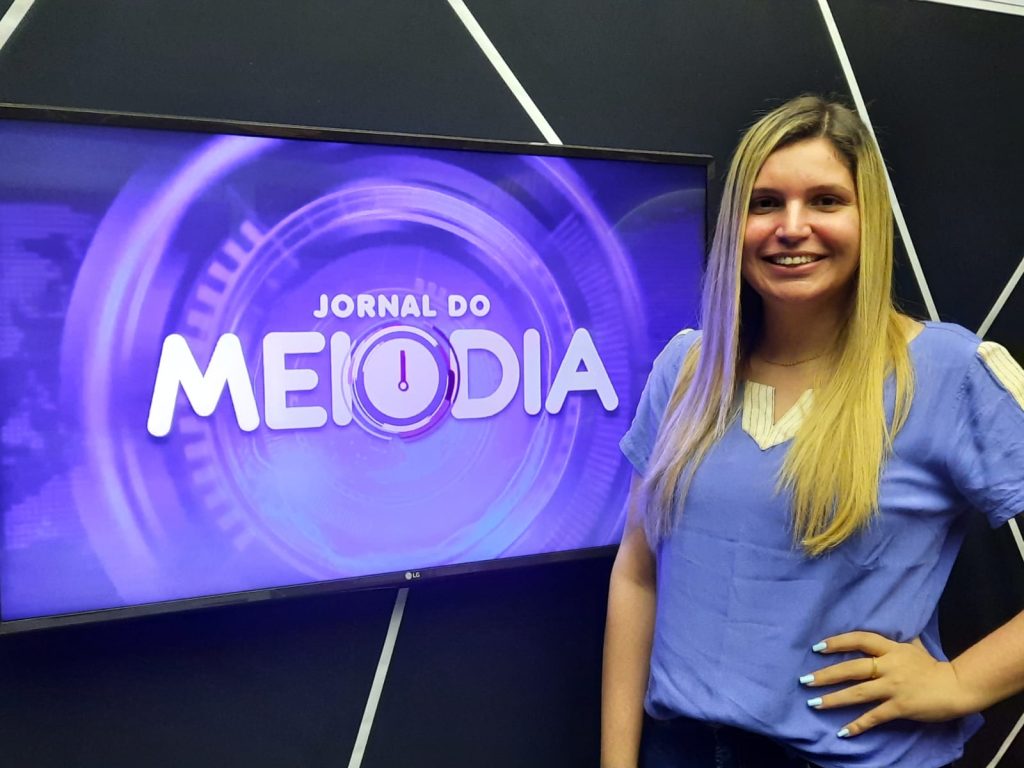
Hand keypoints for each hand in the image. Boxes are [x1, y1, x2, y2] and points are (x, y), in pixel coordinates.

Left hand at [800, 631, 981, 736]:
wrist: (956, 687)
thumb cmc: (933, 667)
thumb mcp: (914, 647)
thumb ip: (898, 641)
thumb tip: (890, 631)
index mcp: (891, 649)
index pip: (859, 640)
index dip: (837, 642)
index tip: (817, 647)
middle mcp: (888, 666)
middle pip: (851, 668)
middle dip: (825, 675)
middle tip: (804, 680)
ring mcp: (893, 687)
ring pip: (858, 693)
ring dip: (834, 699)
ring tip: (814, 703)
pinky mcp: (900, 707)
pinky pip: (874, 716)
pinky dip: (858, 725)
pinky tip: (843, 732)